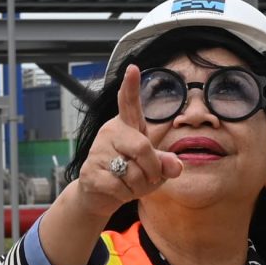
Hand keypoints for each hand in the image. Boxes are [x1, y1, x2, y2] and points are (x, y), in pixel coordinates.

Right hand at [75, 66, 183, 209]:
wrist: (98, 196)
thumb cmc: (128, 175)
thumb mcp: (154, 168)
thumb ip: (166, 163)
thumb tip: (175, 166)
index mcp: (127, 126)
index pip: (129, 103)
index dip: (131, 86)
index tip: (133, 68)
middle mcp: (110, 132)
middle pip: (142, 147)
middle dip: (153, 169)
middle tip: (152, 178)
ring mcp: (97, 151)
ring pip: (132, 172)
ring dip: (139, 186)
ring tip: (130, 185)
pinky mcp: (90, 171)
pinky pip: (118, 186)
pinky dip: (125, 194)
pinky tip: (117, 190)